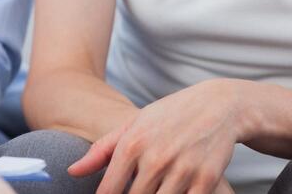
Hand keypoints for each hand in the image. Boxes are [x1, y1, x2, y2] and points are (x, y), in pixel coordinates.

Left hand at [68, 80, 243, 193]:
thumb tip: (72, 172)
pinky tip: (175, 191)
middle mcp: (155, 158)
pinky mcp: (206, 180)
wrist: (219, 106)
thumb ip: (102, 150)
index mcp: (133, 144)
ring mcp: (182, 170)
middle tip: (136, 191)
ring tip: (155, 189)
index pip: (108, 191)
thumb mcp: (134, 124)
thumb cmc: (170, 116)